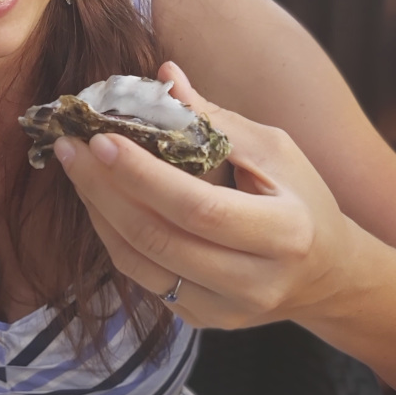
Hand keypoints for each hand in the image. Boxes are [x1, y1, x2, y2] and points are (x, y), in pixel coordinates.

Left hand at [52, 62, 353, 330]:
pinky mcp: (199, 319)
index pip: (199, 208)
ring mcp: (224, 308)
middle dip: (105, 189)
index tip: (102, 138)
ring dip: (98, 211)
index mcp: (284, 232)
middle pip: (160, 239)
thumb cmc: (300, 199)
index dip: (143, 176)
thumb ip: (217, 120)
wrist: (323, 273)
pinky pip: (140, 277)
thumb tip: (165, 76)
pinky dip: (111, 235)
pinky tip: (97, 198)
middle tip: (72, 146)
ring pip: (140, 263)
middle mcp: (254, 281)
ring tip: (76, 166)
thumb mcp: (275, 150)